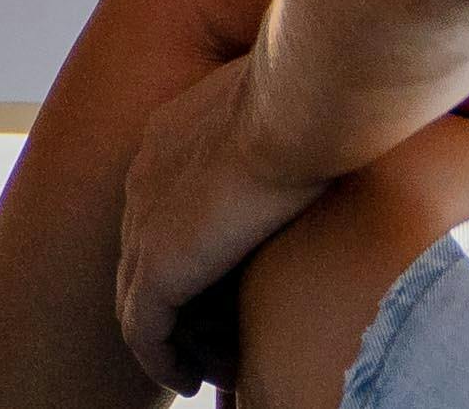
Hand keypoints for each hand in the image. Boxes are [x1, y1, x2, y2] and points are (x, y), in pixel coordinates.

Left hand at [114, 54, 326, 392]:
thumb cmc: (315, 89)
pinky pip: (143, 331)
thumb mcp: (295, 98)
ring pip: (137, 295)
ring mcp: (144, 223)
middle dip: (168, 289)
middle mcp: (145, 175)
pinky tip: (191, 379)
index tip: (217, 266)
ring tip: (195, 363)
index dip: (186, 237)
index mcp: (172, 133)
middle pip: (142, 246)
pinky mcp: (158, 269)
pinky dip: (161, 359)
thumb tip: (330, 121)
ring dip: (164, 334)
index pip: (163, 198)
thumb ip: (293, 118)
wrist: (299, 101)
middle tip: (202, 324)